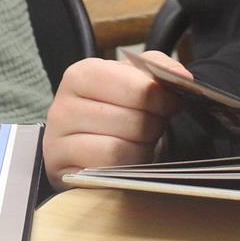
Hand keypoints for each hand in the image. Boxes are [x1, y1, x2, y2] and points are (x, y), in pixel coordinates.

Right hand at [41, 53, 188, 187]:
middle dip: (153, 126)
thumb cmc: (115, 105)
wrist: (89, 139)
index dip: (162, 98)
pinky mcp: (63, 171)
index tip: (170, 103)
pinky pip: (106, 172)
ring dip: (141, 149)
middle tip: (155, 125)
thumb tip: (181, 76)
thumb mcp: (134, 77)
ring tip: (142, 141)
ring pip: (118, 150)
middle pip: (132, 121)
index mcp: (81, 75)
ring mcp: (58, 142)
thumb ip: (159, 68)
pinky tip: (129, 160)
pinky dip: (126, 168)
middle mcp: (63, 106)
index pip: (136, 88)